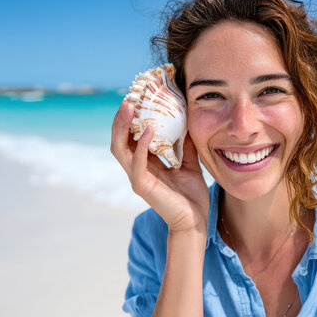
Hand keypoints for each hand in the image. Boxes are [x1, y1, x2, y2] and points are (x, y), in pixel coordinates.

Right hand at [110, 99, 209, 235]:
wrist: (196, 220)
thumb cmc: (191, 194)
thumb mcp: (190, 162)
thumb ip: (184, 144)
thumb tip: (188, 120)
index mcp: (146, 162)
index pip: (132, 136)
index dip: (132, 117)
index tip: (139, 96)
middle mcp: (137, 168)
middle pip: (120, 139)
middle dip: (121, 117)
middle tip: (129, 96)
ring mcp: (137, 177)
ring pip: (120, 149)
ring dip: (122, 127)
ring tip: (129, 107)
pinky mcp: (142, 186)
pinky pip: (137, 164)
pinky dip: (141, 146)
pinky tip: (149, 130)